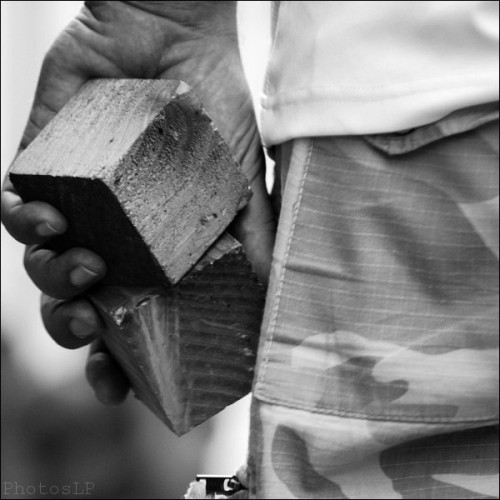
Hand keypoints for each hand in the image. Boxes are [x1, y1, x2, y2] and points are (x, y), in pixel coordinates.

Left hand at [1, 1, 274, 404]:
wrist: (180, 36)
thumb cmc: (219, 111)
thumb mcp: (244, 186)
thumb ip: (251, 244)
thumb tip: (267, 304)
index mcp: (157, 253)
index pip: (132, 321)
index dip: (118, 360)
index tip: (113, 386)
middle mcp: (115, 237)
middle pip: (76, 305)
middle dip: (73, 327)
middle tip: (91, 321)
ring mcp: (79, 205)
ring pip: (41, 267)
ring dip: (48, 278)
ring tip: (78, 263)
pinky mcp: (46, 167)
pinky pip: (14, 212)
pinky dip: (19, 224)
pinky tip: (41, 219)